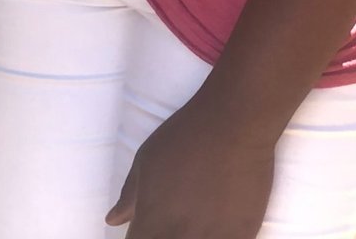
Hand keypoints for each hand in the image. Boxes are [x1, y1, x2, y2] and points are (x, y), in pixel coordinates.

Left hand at [107, 96, 276, 236]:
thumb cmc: (182, 139)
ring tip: (189, 223)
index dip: (138, 238)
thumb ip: (128, 198)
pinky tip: (212, 228)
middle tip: (168, 221)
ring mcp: (214, 238)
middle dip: (160, 238)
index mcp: (152, 219)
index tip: (143, 229)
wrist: (232, 127)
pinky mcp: (243, 234)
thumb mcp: (144, 164)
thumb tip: (112, 221)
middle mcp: (181, 234)